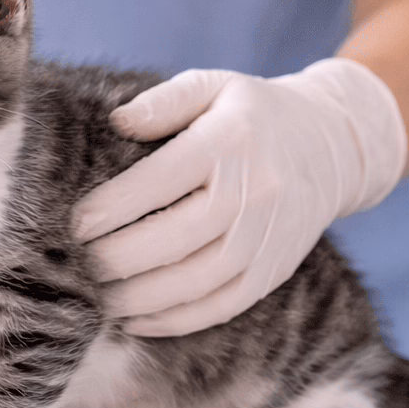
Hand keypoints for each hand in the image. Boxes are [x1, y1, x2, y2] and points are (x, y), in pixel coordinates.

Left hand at [74, 59, 406, 336]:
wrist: (334, 147)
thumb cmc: (253, 114)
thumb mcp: (213, 86)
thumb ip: (163, 101)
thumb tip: (117, 120)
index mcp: (229, 143)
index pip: (158, 182)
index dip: (110, 208)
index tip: (74, 223)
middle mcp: (252, 194)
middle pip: (174, 239)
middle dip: (115, 258)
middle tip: (78, 264)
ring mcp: (266, 239)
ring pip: (195, 282)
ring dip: (138, 298)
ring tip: (98, 297)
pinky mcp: (273, 273)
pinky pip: (221, 307)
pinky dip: (174, 321)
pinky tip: (135, 320)